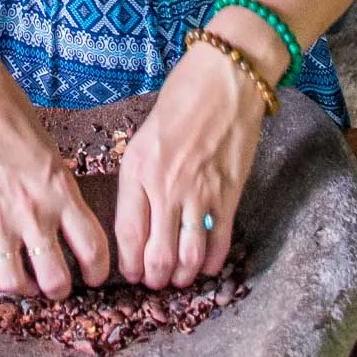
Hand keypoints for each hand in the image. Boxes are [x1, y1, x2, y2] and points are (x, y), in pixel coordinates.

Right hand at [0, 36, 108, 299]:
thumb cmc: (10, 111)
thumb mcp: (48, 148)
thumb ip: (58, 188)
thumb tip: (65, 219)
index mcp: (60, 188)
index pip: (93, 248)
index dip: (98, 272)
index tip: (94, 275)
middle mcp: (32, 210)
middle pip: (56, 280)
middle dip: (60, 289)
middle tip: (58, 283)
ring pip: (15, 283)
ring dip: (23, 288)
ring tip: (25, 279)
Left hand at [115, 40, 265, 289]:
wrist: (226, 77)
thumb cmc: (183, 98)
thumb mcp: (146, 134)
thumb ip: (141, 176)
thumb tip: (141, 216)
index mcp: (137, 168)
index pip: (127, 234)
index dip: (129, 263)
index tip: (132, 272)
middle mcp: (164, 186)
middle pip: (156, 256)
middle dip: (154, 277)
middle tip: (156, 279)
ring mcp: (198, 193)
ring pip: (187, 257)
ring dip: (182, 275)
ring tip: (180, 276)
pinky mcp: (229, 194)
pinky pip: (218, 244)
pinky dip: (211, 262)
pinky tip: (206, 264)